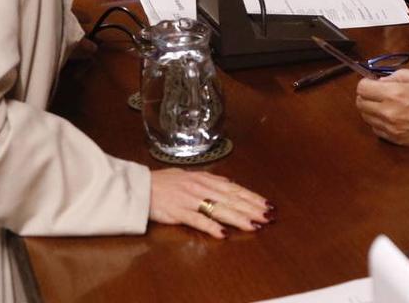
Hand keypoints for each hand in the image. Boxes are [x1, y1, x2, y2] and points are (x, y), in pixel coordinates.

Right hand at [149, 168, 272, 238]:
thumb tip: (228, 183)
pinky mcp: (179, 212)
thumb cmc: (164, 181)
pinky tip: (222, 233)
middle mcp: (201, 188)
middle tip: (268, 216)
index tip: (267, 204)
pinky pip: (197, 220)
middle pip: (232, 199)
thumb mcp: (189, 175)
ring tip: (254, 225)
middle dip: (252, 208)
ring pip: (219, 209)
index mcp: (205, 179)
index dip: (252, 197)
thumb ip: (209, 180)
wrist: (140, 187)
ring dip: (238, 218)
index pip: (235, 189)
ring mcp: (190, 200)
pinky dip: (210, 226)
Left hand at [355, 70, 408, 146]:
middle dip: (366, 95)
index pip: (362, 88)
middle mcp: (387, 112)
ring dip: (370, 109)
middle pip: (360, 103)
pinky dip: (378, 122)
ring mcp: (389, 127)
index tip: (373, 82)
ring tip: (383, 104)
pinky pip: (375, 129)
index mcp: (393, 93)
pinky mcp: (394, 139)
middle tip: (376, 92)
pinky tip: (389, 116)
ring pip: (366, 117)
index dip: (366, 82)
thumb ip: (397, 75)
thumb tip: (382, 81)